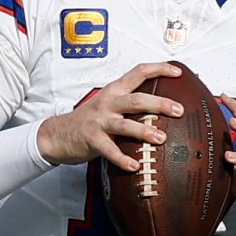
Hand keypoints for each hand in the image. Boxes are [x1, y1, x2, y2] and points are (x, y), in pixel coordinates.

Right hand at [35, 62, 181, 171]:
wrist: (57, 133)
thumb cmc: (89, 120)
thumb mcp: (108, 104)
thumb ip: (130, 102)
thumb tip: (162, 106)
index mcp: (114, 91)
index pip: (138, 73)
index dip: (158, 69)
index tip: (177, 72)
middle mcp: (108, 103)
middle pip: (136, 99)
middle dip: (159, 103)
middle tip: (178, 110)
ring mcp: (99, 122)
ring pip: (125, 125)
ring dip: (144, 131)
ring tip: (161, 139)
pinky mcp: (92, 140)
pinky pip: (110, 151)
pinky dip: (122, 159)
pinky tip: (134, 166)